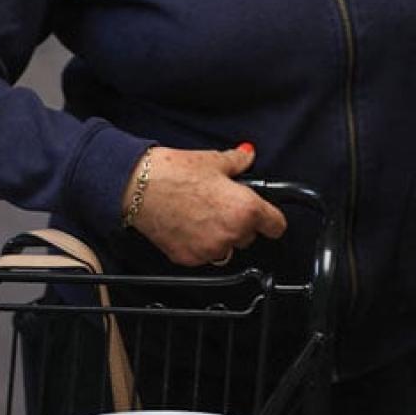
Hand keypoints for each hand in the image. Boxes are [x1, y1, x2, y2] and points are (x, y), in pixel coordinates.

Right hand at [121, 144, 288, 266]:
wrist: (138, 188)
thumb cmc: (175, 173)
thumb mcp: (215, 160)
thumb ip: (238, 162)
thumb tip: (247, 156)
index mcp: (246, 210)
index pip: (276, 226)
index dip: (271, 219)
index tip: (267, 216)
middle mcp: (231, 234)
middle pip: (249, 236)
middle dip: (239, 223)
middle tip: (221, 204)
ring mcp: (209, 250)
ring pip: (226, 247)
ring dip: (220, 236)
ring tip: (202, 213)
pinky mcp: (188, 258)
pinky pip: (203, 255)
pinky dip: (199, 244)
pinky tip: (187, 225)